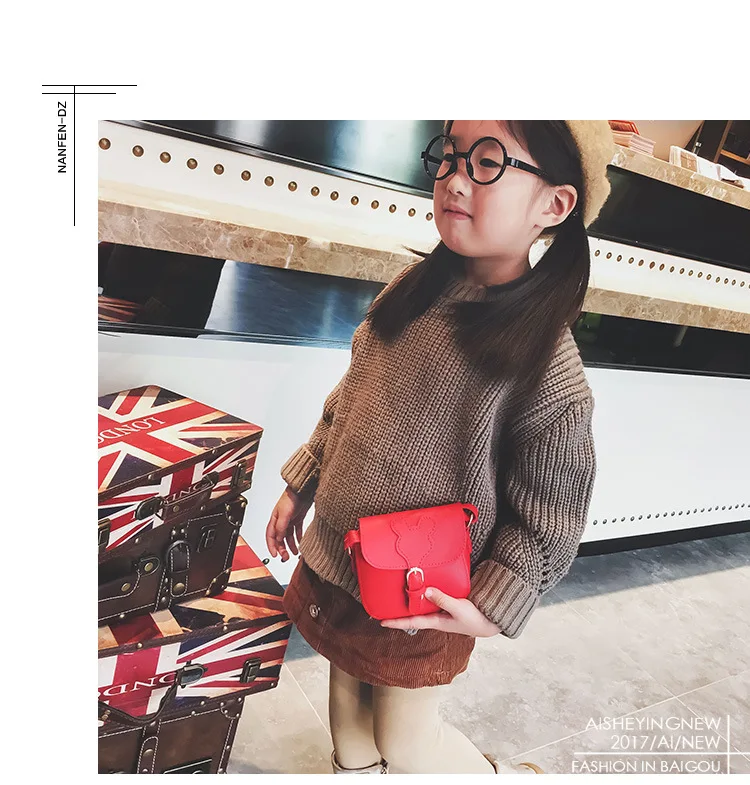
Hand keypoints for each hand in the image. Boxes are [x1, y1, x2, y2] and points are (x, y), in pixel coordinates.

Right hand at [265, 486, 311, 561]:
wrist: (303, 489)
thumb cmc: (291, 497)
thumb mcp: (284, 514)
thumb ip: (280, 527)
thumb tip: (278, 539)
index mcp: (274, 519)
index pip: (270, 536)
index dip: (271, 546)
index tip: (275, 555)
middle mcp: (281, 520)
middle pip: (280, 538)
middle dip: (282, 548)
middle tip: (286, 557)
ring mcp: (290, 520)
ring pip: (288, 536)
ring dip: (291, 545)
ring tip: (295, 552)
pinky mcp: (298, 518)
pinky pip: (297, 531)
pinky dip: (298, 537)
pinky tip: (301, 542)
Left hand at [380, 587, 501, 637]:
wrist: (490, 621)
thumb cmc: (475, 619)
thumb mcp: (458, 608)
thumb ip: (443, 599)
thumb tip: (425, 591)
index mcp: (436, 622)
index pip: (411, 623)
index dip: (396, 622)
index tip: (381, 621)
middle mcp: (436, 618)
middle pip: (413, 616)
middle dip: (399, 613)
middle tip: (384, 606)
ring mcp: (441, 613)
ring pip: (421, 608)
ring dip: (410, 604)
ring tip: (397, 597)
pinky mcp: (448, 607)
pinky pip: (431, 602)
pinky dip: (424, 597)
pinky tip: (421, 590)